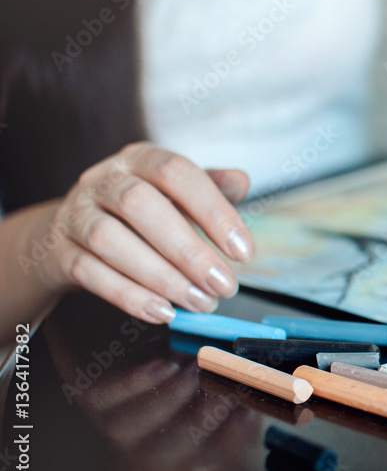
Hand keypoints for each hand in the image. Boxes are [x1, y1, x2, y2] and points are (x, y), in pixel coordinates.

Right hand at [30, 142, 254, 322]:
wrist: (70, 232)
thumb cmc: (141, 213)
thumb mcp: (177, 193)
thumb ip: (212, 188)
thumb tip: (241, 181)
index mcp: (140, 158)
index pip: (177, 172)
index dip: (214, 210)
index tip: (244, 251)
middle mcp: (103, 179)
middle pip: (141, 205)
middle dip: (189, 251)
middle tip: (224, 285)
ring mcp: (76, 214)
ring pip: (110, 240)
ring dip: (161, 277)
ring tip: (200, 302)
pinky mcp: (58, 252)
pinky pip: (89, 272)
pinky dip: (128, 295)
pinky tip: (164, 312)